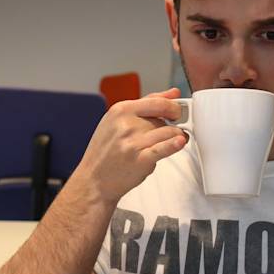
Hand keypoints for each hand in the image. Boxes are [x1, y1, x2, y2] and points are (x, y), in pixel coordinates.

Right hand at [78, 87, 186, 204]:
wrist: (93, 180)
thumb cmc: (105, 151)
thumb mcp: (117, 121)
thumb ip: (146, 105)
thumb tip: (173, 93)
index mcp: (120, 110)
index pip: (157, 101)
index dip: (173, 106)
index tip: (177, 112)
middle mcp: (126, 124)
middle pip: (163, 118)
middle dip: (172, 125)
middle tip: (175, 131)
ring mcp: (133, 142)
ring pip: (169, 132)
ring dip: (175, 137)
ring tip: (172, 143)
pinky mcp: (141, 159)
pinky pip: (165, 147)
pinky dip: (175, 144)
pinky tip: (179, 143)